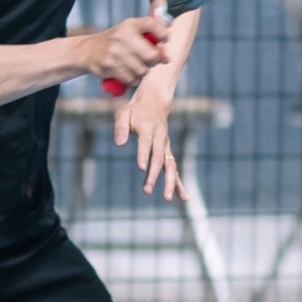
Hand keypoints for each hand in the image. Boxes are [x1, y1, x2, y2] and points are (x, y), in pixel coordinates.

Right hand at [85, 12, 168, 87]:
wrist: (88, 50)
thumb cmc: (117, 41)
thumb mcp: (130, 30)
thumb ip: (150, 36)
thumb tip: (167, 55)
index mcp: (130, 24)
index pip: (153, 24)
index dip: (163, 34)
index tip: (164, 41)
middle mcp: (122, 36)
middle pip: (151, 55)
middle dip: (154, 61)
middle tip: (150, 61)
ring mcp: (115, 51)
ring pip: (143, 70)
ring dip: (143, 72)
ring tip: (137, 67)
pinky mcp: (109, 65)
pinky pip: (131, 79)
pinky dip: (134, 80)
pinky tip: (130, 74)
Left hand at [113, 67, 183, 199]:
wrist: (154, 103)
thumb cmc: (135, 111)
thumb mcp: (123, 114)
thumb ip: (120, 127)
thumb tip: (119, 144)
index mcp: (148, 128)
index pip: (146, 144)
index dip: (143, 155)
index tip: (141, 168)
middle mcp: (160, 138)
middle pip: (159, 158)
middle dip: (154, 175)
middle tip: (146, 190)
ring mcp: (165, 146)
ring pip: (170, 165)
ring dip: (169, 182)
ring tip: (167, 198)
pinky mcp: (167, 152)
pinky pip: (174, 168)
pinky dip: (178, 183)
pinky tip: (182, 198)